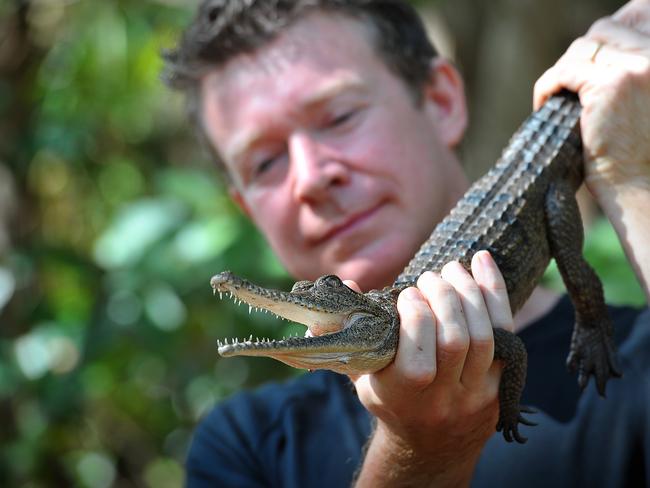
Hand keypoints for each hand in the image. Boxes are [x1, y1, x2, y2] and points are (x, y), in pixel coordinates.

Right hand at [350, 251, 514, 486]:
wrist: (431, 443)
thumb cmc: (390, 398)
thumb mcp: (361, 372)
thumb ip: (349, 330)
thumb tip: (345, 284)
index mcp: (402, 398)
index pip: (417, 359)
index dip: (415, 316)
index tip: (407, 293)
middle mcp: (442, 399)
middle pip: (454, 342)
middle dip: (443, 298)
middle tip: (429, 278)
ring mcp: (476, 393)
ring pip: (484, 337)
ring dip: (469, 293)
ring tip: (451, 270)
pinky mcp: (501, 382)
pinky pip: (507, 334)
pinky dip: (495, 294)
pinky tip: (482, 262)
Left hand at [533, 0, 649, 194]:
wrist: (641, 186)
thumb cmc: (640, 150)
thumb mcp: (645, 97)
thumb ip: (628, 69)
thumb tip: (595, 47)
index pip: (639, 14)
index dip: (608, 31)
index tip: (586, 56)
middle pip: (604, 30)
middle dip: (580, 55)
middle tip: (568, 86)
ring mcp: (635, 67)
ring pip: (582, 47)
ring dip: (563, 71)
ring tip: (558, 99)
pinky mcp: (609, 85)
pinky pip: (564, 72)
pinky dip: (548, 86)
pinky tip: (545, 105)